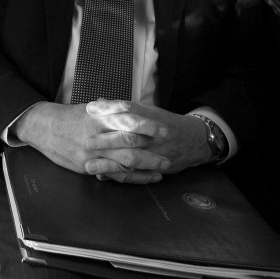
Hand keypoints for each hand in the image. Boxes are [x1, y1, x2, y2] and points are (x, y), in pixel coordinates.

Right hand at [12, 100, 171, 183]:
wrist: (44, 128)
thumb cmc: (70, 118)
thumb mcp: (90, 109)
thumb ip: (111, 111)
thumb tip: (133, 109)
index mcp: (99, 117)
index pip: (127, 120)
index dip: (147, 125)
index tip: (163, 129)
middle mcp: (97, 135)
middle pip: (130, 141)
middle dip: (152, 148)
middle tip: (170, 150)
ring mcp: (93, 152)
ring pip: (125, 160)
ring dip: (147, 164)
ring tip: (163, 167)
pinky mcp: (88, 166)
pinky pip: (114, 174)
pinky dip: (133, 177)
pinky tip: (146, 177)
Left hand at [87, 103, 211, 177]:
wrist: (194, 140)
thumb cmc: (164, 123)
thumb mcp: (148, 111)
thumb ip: (124, 109)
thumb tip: (99, 102)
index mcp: (148, 117)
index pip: (127, 109)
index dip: (108, 109)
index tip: (90, 109)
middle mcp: (151, 135)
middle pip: (127, 136)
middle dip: (106, 140)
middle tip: (85, 142)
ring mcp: (154, 153)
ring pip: (130, 158)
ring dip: (108, 163)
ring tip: (88, 165)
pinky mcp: (156, 167)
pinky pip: (136, 174)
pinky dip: (119, 176)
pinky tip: (102, 176)